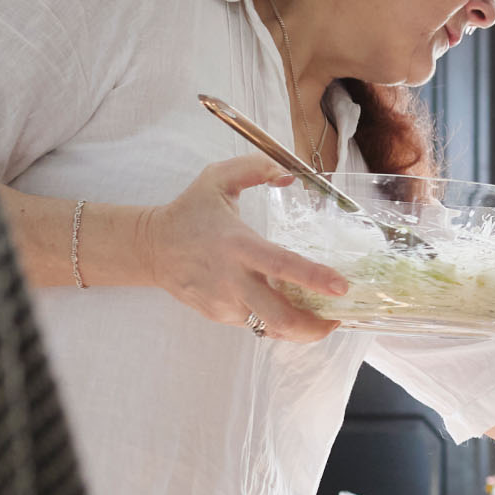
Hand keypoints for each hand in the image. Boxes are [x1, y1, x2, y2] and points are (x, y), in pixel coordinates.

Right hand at [139, 155, 348, 341]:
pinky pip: (258, 324)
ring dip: (300, 327)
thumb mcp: (218, 178)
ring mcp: (226, 303)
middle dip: (313, 327)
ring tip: (319, 316)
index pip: (282, 265)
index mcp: (238, 245)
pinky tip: (287, 308)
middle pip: (279, 317)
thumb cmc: (190, 212)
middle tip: (336, 318)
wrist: (152, 248)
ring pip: (271, 327)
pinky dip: (277, 321)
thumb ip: (256, 168)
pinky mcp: (222, 316)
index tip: (341, 286)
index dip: (314, 278)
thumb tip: (290, 174)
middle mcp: (233, 279)